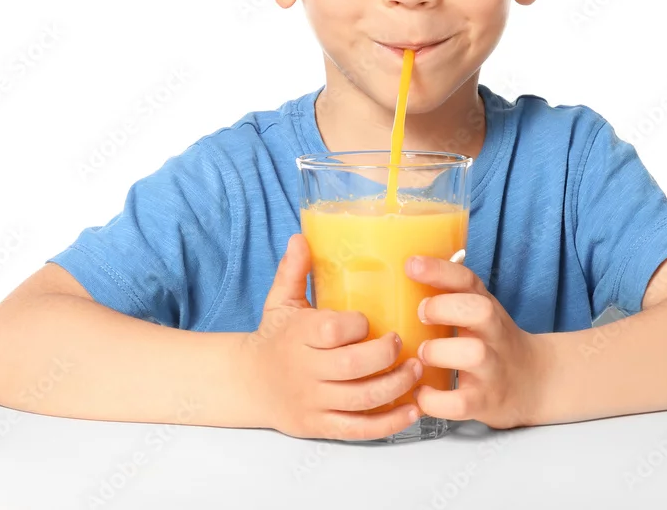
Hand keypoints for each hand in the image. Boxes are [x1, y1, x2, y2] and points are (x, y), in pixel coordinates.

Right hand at [244, 234, 422, 440]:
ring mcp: (313, 401)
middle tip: (405, 344)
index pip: (331, 330)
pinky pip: (359, 429)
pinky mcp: (321, 426)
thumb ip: (293, 271)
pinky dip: (389, 423)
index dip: (357, 325)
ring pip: (361, 398)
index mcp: (298, 335)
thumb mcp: (280, 301)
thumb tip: (301, 237)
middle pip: (352, 366)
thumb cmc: (275, 337)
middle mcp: (305, 370)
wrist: (249, 384)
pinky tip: (412, 410)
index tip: (371, 321)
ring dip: (396, 386)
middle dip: (386, 355)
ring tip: (417, 370)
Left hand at [405, 254, 540, 428]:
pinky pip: (460, 403)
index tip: (411, 265)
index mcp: (486, 307)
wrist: (535, 382)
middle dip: (444, 307)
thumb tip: (405, 271)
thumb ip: (451, 294)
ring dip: (439, 352)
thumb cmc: (492, 342)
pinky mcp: (485, 402)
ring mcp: (492, 369)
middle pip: (480, 309)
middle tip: (421, 315)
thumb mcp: (479, 312)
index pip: (467, 280)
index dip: (439, 269)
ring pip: (474, 354)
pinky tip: (421, 393)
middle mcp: (493, 334)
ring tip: (421, 356)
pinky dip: (435, 400)